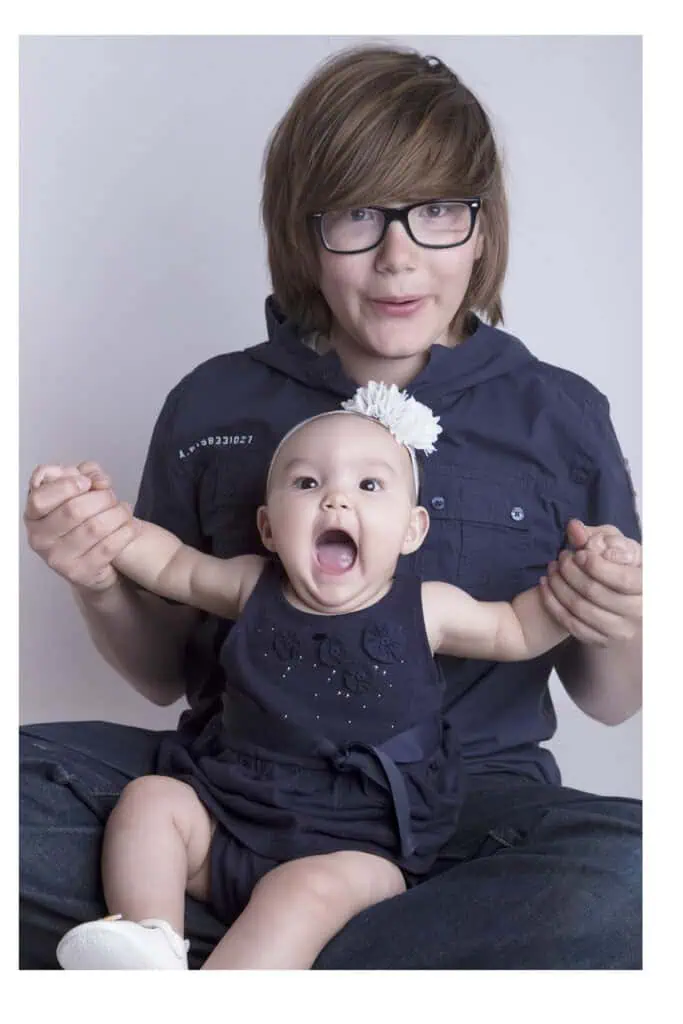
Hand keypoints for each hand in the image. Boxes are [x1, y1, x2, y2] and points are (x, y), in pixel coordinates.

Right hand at [24, 461, 136, 591]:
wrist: (92, 564)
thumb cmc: (81, 522)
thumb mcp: (78, 492)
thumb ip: (85, 474)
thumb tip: (96, 478)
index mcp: (33, 516)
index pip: (40, 498)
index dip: (66, 486)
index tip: (86, 482)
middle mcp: (40, 539)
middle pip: (73, 510)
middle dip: (101, 498)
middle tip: (112, 497)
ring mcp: (58, 559)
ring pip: (94, 527)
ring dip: (117, 514)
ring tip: (125, 510)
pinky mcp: (80, 572)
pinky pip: (109, 547)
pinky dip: (125, 532)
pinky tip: (131, 526)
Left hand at [539, 519, 641, 645]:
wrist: (606, 590)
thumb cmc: (610, 560)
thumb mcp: (606, 542)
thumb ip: (591, 534)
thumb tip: (574, 528)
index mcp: (647, 585)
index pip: (622, 579)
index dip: (596, 566)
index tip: (578, 553)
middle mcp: (639, 611)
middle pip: (597, 593)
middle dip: (571, 573)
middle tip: (560, 558)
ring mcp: (621, 630)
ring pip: (581, 609)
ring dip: (559, 586)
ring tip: (551, 569)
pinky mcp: (601, 641)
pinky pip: (570, 624)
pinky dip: (552, 603)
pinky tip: (545, 585)